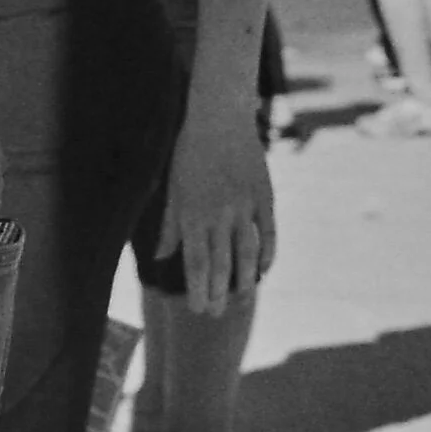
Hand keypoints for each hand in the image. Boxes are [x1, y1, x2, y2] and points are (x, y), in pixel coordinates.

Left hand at [158, 99, 275, 314]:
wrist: (219, 117)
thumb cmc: (189, 153)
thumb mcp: (172, 188)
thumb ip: (170, 226)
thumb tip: (161, 258)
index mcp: (192, 213)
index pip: (197, 262)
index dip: (199, 289)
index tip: (199, 309)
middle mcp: (219, 214)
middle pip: (221, 263)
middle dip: (219, 292)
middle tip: (218, 314)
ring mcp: (244, 205)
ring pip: (247, 251)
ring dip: (246, 279)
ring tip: (243, 298)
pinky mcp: (264, 194)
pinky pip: (269, 230)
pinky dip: (268, 252)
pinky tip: (265, 269)